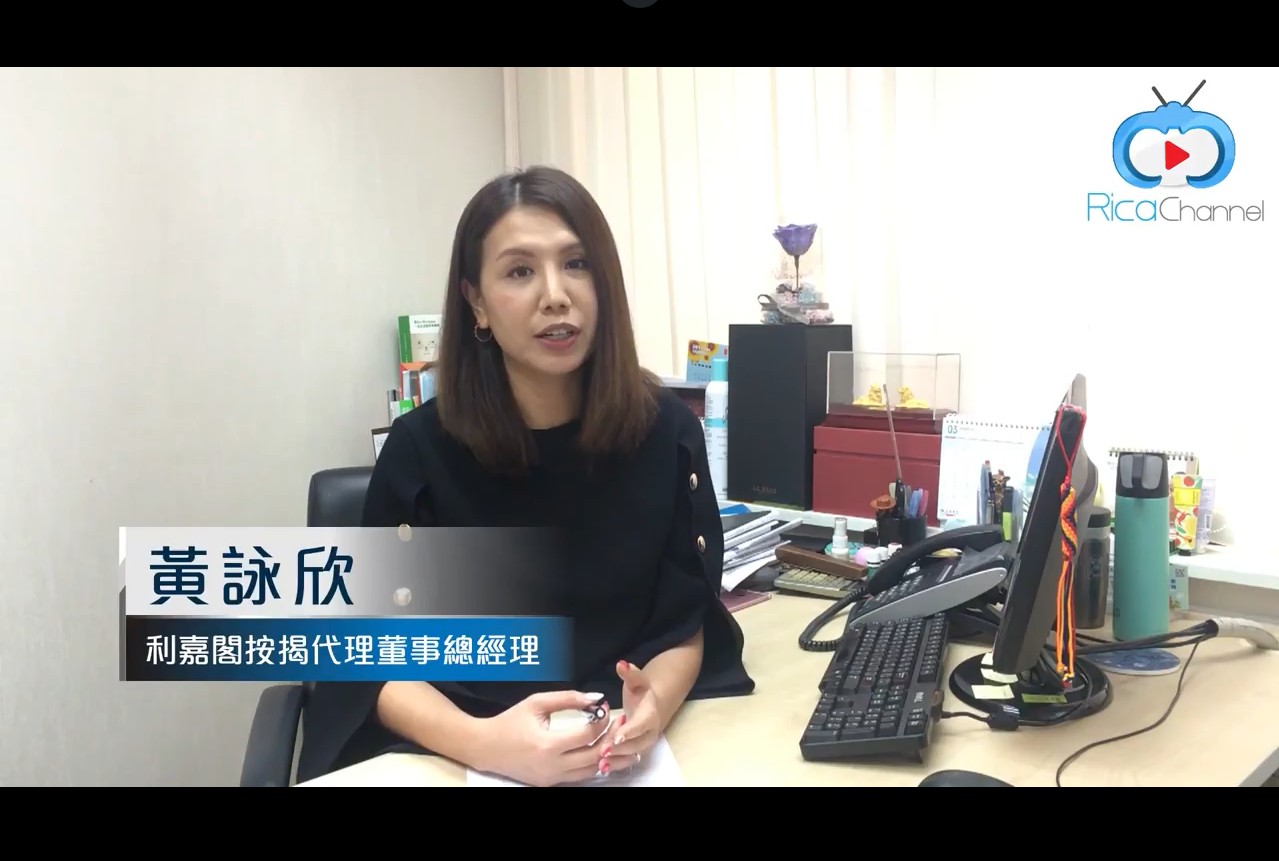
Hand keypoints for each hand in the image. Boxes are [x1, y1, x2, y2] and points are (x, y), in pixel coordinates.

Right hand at [474, 690, 612, 786]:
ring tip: (624, 744)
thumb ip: (568, 698)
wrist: (486, 747)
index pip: (588, 735)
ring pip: (591, 771)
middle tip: (622, 725)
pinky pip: (579, 776)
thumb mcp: (536, 703)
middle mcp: (553, 766)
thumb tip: (597, 698)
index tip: (606, 708)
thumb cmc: (510, 721)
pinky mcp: (550, 784)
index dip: (602, 720)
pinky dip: (594, 766)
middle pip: (595, 756)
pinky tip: (606, 756)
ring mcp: (552, 778)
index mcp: (548, 744)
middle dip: (613, 740)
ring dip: (610, 758)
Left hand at [600, 660, 661, 775]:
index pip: (640, 724)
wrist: (651, 706)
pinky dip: (614, 765)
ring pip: (630, 755)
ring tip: (600, 762)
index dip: (629, 731)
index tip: (617, 736)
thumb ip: (630, 673)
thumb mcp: (637, 680)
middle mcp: (649, 733)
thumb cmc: (641, 692)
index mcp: (650, 715)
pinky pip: (625, 761)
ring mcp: (643, 744)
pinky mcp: (635, 752)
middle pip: (635, 743)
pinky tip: (600, 768)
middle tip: (602, 750)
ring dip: (616, 759)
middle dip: (619, 748)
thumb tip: (621, 664)